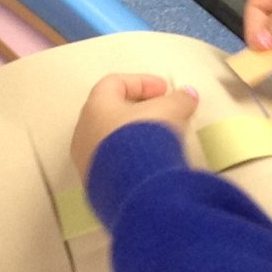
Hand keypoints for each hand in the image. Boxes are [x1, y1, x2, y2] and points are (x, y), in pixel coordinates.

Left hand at [71, 74, 199, 180]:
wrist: (134, 188)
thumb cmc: (144, 139)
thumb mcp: (169, 111)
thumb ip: (179, 99)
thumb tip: (188, 95)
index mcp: (96, 107)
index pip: (114, 83)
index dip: (142, 82)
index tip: (165, 91)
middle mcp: (83, 132)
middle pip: (109, 112)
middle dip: (138, 111)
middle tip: (162, 115)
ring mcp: (85, 161)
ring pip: (109, 141)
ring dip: (133, 137)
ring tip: (158, 142)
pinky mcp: (94, 186)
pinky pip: (111, 165)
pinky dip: (129, 160)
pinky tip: (149, 166)